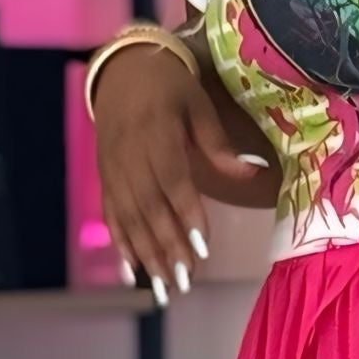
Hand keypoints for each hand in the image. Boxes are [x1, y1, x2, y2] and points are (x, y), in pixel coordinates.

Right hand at [94, 38, 275, 303]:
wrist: (121, 70)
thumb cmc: (170, 86)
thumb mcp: (198, 104)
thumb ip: (218, 143)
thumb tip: (253, 170)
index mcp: (156, 132)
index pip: (172, 180)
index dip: (186, 214)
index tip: (202, 248)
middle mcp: (130, 154)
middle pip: (149, 207)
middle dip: (167, 248)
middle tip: (185, 282)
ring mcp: (112, 168)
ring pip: (129, 218)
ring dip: (146, 256)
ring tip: (163, 289)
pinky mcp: (104, 177)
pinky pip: (110, 214)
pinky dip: (120, 244)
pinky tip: (132, 272)